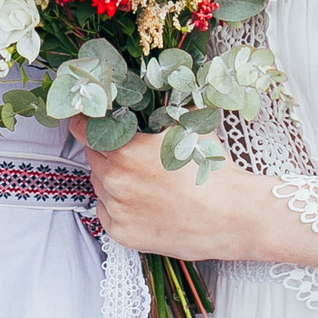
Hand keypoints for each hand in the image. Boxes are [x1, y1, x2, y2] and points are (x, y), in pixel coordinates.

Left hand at [72, 118, 317, 267]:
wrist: (234, 217)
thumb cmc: (214, 171)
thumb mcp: (190, 125)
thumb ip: (165, 107)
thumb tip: (161, 81)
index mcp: (126, 151)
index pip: (84, 131)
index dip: (84, 123)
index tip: (85, 120)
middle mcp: (116, 182)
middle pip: (92, 158)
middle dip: (104, 151)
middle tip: (127, 151)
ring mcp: (118, 211)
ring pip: (99, 186)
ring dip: (111, 178)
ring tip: (142, 179)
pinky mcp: (124, 235)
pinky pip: (106, 213)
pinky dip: (117, 205)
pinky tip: (142, 201)